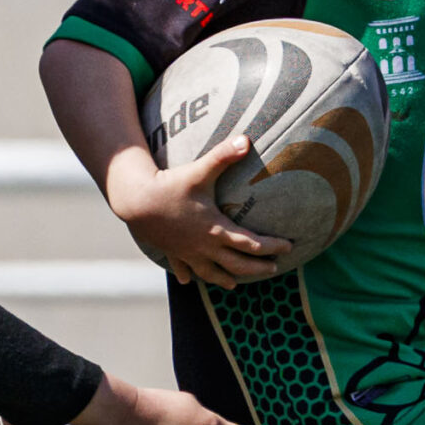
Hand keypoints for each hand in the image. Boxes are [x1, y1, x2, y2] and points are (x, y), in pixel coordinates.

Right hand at [104, 136, 292, 288]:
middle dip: (258, 268)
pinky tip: (188, 281)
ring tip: (235, 285)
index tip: (289, 246)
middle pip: (237, 265)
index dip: (272, 246)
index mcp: (216, 229)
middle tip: (274, 268)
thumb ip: (223, 156)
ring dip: (225, 279)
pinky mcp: (171, 252)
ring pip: (211, 274)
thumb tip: (247, 139)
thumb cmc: (169, 185)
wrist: (135, 201)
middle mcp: (204, 246)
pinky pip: (182, 268)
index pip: (252, 244)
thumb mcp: (199, 170)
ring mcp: (187, 253)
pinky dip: (188, 276)